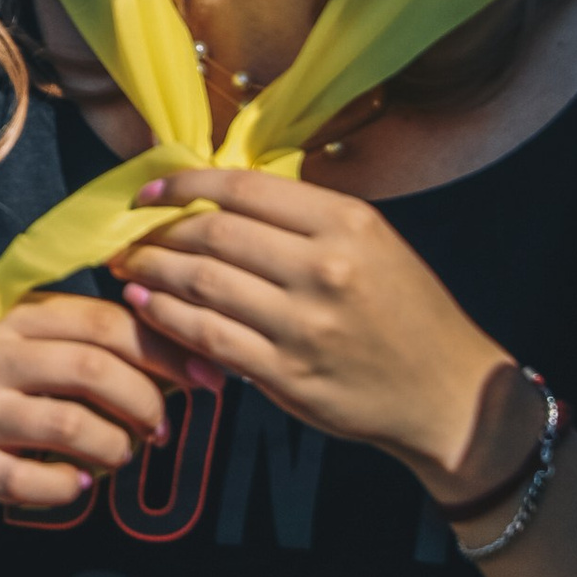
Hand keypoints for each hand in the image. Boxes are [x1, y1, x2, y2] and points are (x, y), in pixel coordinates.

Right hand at [0, 295, 191, 524]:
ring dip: (116, 447)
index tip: (203, 380)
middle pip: (92, 368)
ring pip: (71, 425)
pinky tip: (78, 484)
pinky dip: (70, 487)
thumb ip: (87, 348)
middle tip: (163, 430)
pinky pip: (34, 480)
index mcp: (9, 319)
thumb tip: (187, 359)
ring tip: (122, 457)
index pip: (102, 321)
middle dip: (146, 402)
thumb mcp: (24, 357)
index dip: (162, 351)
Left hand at [111, 170, 524, 495]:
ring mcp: (304, 323)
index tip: (149, 190)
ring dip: (154, 271)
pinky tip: (147, 306)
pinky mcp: (288, 373)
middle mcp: (324, 267)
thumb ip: (304, 219)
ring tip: (129, 266)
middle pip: (215, 233)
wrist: (447, 393)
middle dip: (159, 231)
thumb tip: (221, 196)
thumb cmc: (406, 311)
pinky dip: (168, 317)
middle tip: (130, 234)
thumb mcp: (372, 244)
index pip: (243, 188)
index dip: (184, 184)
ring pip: (203, 283)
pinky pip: (209, 337)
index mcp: (346, 223)